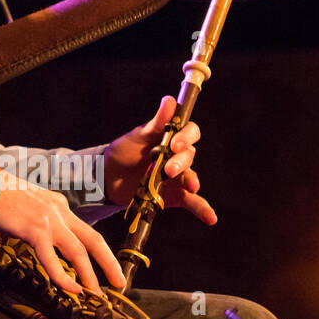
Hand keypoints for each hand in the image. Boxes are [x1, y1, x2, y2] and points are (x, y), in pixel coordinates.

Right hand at [0, 170, 125, 295]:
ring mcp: (49, 220)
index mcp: (59, 204)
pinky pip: (53, 260)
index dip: (96, 251)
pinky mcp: (35, 230)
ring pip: (79, 251)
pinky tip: (71, 289)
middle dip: (109, 263)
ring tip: (96, 293)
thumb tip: (43, 236)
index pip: (84, 230)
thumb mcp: (29, 203)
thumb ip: (42, 217)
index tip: (103, 266)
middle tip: (120, 281)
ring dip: (90, 275)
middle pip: (94, 239)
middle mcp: (59, 210)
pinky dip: (64, 277)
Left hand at [101, 95, 217, 223]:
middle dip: (181, 162)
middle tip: (168, 169)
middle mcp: (178, 156)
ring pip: (192, 177)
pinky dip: (202, 209)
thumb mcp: (138, 136)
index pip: (190, 133)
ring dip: (192, 181)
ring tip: (191, 187)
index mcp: (172, 138)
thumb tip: (170, 100)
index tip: (175, 143)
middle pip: (190, 156)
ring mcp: (177, 177)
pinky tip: (211, 218)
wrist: (108, 179)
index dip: (186, 137)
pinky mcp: (174, 196)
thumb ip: (156, 122)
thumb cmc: (124, 151)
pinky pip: (192, 202)